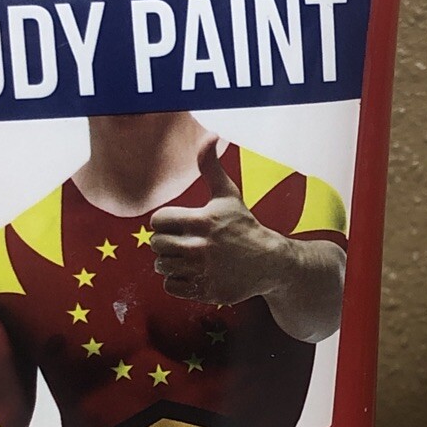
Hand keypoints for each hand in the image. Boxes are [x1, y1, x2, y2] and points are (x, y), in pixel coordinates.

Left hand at [149, 138, 292, 304]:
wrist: (270, 263)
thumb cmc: (244, 226)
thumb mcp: (229, 195)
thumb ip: (211, 166)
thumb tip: (210, 134)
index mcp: (203, 221)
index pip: (158, 221)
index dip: (163, 221)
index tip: (176, 224)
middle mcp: (201, 247)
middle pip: (157, 244)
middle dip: (165, 241)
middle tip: (180, 241)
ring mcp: (204, 272)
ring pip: (162, 266)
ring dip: (170, 261)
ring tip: (186, 257)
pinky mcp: (206, 291)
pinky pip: (171, 286)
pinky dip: (177, 281)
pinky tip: (192, 273)